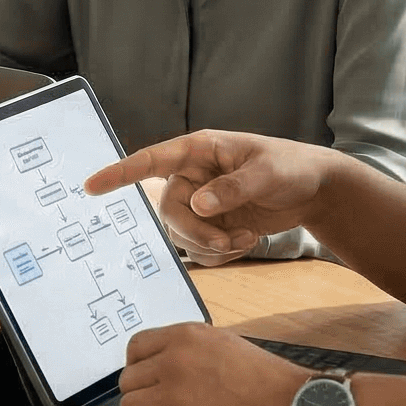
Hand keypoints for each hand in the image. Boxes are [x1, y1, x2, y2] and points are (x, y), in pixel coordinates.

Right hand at [87, 131, 337, 261]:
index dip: (119, 173)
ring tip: (246, 238)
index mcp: (198, 151)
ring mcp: (201, 203)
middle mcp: (193, 177)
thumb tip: (199, 204)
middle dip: (197, 232)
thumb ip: (232, 187)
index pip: (150, 160)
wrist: (315, 190)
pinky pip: (200, 248)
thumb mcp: (266, 172)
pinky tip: (246, 243)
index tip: (91, 186)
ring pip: (182, 235)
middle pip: (169, 212)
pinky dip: (221, 254)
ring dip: (212, 245)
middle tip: (229, 238)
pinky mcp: (212, 225)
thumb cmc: (292, 166)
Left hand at [117, 323, 309, 405]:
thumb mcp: (224, 343)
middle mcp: (174, 362)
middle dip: (143, 395)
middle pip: (127, 382)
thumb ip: (187, 349)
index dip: (140, 367)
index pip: (134, 348)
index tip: (153, 380)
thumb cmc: (268, 380)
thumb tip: (157, 364)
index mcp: (185, 336)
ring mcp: (174, 397)